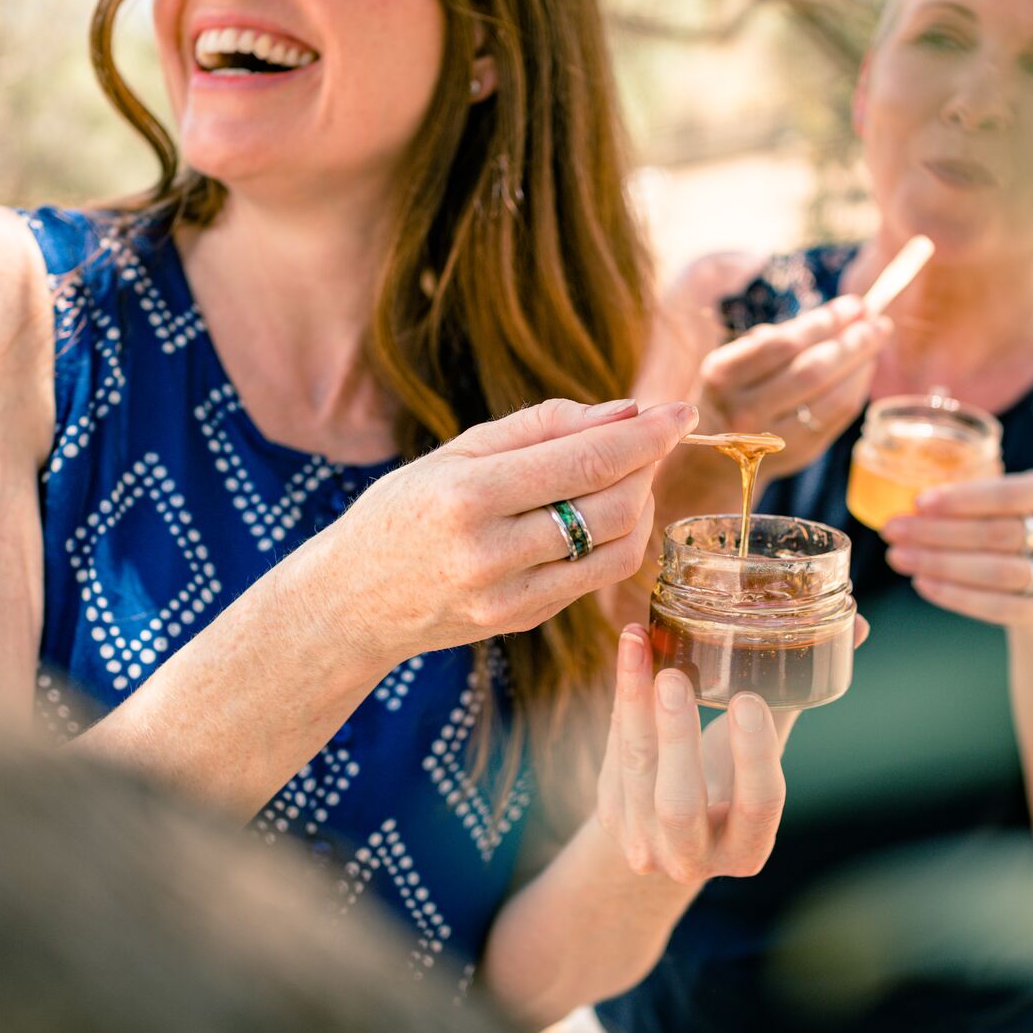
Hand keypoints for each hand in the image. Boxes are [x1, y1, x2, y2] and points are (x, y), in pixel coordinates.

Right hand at [326, 399, 695, 665]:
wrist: (350, 603)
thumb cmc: (403, 511)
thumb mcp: (456, 452)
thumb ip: (542, 427)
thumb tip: (626, 411)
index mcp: (467, 496)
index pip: (587, 460)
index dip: (647, 434)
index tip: (683, 410)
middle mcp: (490, 553)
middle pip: (613, 504)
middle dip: (649, 464)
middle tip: (654, 435)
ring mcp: (509, 597)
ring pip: (618, 546)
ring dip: (642, 503)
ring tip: (629, 473)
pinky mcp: (522, 622)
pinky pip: (597, 577)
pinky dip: (621, 540)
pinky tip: (610, 514)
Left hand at [593, 625, 787, 882]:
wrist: (665, 837)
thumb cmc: (728, 783)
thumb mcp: (764, 757)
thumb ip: (794, 699)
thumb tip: (854, 626)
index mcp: (748, 847)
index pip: (759, 805)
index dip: (754, 756)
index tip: (749, 701)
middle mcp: (693, 856)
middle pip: (681, 802)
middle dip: (677, 737)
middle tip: (675, 676)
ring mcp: (644, 842)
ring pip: (635, 771)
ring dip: (634, 704)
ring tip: (637, 643)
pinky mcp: (611, 817)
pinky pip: (613, 754)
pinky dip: (621, 700)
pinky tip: (629, 653)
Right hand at [695, 295, 892, 476]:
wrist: (713, 459)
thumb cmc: (730, 395)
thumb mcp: (733, 363)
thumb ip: (776, 340)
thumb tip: (838, 314)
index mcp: (723, 375)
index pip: (782, 345)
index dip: (822, 322)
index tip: (852, 305)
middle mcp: (744, 410)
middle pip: (812, 371)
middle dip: (851, 341)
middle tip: (876, 319)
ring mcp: (773, 438)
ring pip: (832, 397)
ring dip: (861, 364)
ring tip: (876, 337)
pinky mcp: (799, 454)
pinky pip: (839, 417)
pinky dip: (857, 388)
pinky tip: (865, 367)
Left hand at [883, 470, 1032, 633]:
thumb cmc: (1015, 531)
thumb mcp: (1004, 505)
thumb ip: (968, 500)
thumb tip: (911, 506)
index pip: (1009, 494)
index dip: (961, 500)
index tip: (917, 503)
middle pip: (998, 534)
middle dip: (939, 533)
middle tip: (893, 530)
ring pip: (998, 573)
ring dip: (942, 565)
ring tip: (900, 558)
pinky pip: (999, 607)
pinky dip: (956, 596)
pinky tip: (923, 584)